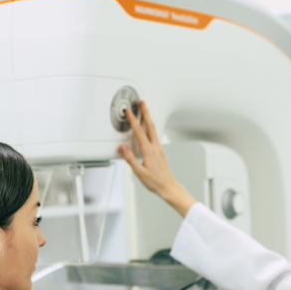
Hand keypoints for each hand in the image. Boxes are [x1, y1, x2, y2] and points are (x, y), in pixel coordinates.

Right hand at [118, 101, 196, 217]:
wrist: (169, 187)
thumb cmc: (155, 182)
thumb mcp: (139, 172)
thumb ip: (130, 159)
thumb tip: (122, 148)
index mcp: (149, 151)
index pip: (139, 132)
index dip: (133, 120)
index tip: (129, 111)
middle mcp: (155, 147)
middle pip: (150, 125)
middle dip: (146, 112)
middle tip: (142, 102)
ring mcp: (159, 149)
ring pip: (153, 129)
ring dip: (149, 119)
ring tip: (145, 111)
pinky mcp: (160, 152)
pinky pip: (155, 136)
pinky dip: (150, 128)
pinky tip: (149, 129)